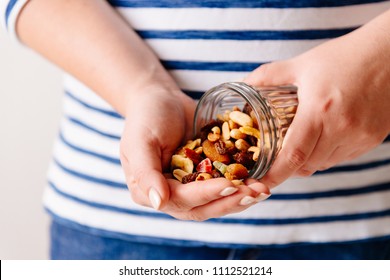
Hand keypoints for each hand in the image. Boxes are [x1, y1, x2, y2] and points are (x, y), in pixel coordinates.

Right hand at [120, 85, 269, 219]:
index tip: (230, 185)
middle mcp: (170, 195)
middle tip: (254, 193)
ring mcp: (189, 187)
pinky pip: (224, 184)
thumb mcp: (140, 141)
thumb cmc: (146, 118)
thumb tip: (159, 203)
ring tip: (262, 190)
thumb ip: (145, 173)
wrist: (160, 100)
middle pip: (202, 207)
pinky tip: (260, 179)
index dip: (206, 195)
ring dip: (240, 197)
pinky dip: (241, 184)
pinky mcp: (206, 175)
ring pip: (216, 201)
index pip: (181, 200)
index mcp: (149, 192)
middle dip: (229, 201)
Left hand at [244, 19, 389, 188]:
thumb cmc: (345, 56)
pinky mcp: (373, 138)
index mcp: (319, 110)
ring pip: (325, 164)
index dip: (275, 174)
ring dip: (308, 161)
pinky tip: (323, 138)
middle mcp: (341, 128)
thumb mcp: (302, 64)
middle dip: (288, 167)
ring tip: (300, 144)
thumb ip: (269, 75)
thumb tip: (244, 84)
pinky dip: (328, 155)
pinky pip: (343, 158)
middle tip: (275, 158)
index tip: (260, 182)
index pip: (293, 155)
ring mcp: (360, 136)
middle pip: (307, 164)